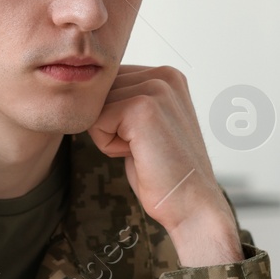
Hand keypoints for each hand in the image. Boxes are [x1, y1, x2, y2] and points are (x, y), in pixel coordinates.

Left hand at [87, 64, 242, 266]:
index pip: (108, 83)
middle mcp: (164, 75)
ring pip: (96, 107)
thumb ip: (124, 100)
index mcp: (166, 75)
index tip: (145, 139)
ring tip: (143, 151)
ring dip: (110, 136)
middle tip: (143, 148)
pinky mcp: (143, 107)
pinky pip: (97, 121)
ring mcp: (156, 89)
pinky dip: (109, 145)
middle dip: (110, 126)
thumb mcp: (143, 125)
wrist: (190, 203)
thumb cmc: (163, 171)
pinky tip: (138, 155)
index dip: (113, 118)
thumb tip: (89, 93)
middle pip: (100, 93)